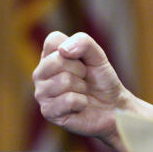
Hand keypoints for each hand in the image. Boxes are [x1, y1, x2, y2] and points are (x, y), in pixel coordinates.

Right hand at [32, 31, 128, 151]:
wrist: (111, 107)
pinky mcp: (47, 112)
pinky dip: (81, 102)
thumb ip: (83, 42)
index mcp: (49, 55)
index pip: (53, 40)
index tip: (82, 60)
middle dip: (80, 69)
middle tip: (84, 78)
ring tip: (82, 92)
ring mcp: (41, 93)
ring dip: (81, 87)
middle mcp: (40, 73)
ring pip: (64, 81)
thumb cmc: (101, 79)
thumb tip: (62, 50)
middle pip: (58, 60)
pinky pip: (68, 100)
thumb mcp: (98, 55)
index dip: (76, 49)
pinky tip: (80, 105)